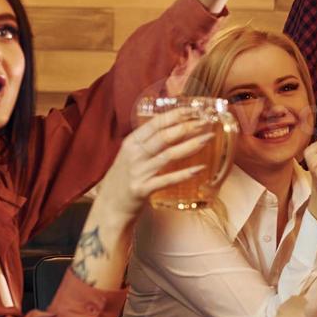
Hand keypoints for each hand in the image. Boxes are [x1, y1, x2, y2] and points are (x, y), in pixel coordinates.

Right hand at [92, 113, 214, 222]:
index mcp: (131, 143)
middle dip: (187, 127)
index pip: (155, 123)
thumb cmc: (124, 179)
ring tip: (208, 138)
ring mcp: (138, 172)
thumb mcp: (131, 156)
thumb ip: (148, 143)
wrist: (109, 207)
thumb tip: (175, 128)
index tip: (194, 109)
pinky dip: (184, 174)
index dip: (176, 115)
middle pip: (164, 136)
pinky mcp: (142, 189)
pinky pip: (167, 180)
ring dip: (190, 145)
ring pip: (168, 155)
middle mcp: (134, 155)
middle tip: (206, 122)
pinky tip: (199, 169)